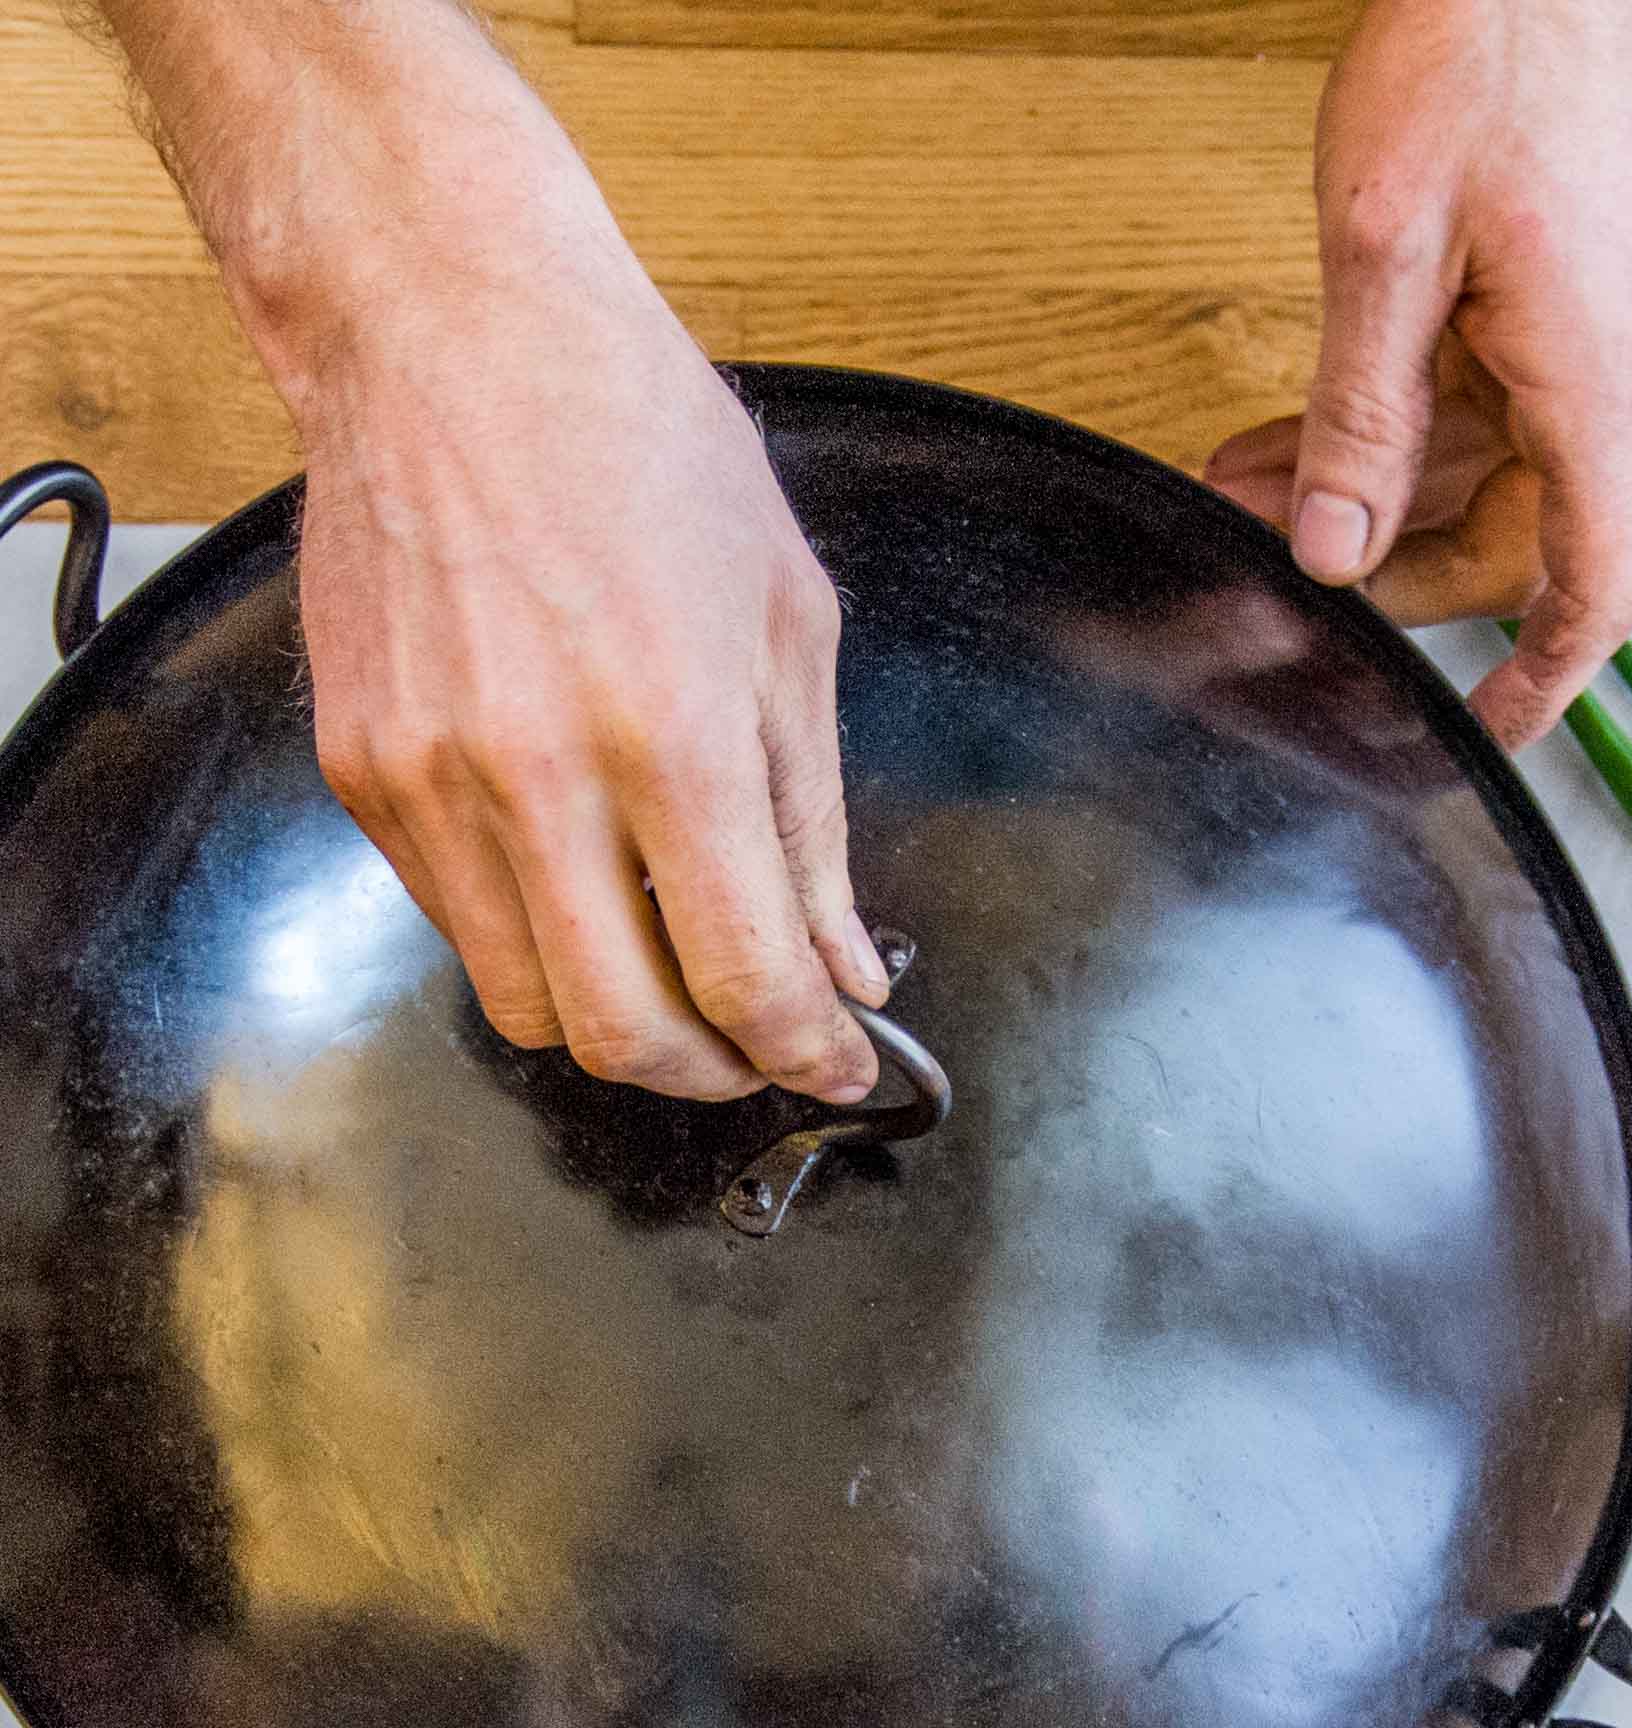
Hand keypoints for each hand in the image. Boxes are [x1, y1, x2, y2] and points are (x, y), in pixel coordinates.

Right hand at [93, 0, 885, 1103]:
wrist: (447, 325)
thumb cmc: (636, 440)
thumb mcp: (789, 624)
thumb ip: (816, 825)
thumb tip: (845, 966)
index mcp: (673, 737)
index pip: (747, 980)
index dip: (807, 1055)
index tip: (840, 1068)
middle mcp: (538, 775)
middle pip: (625, 1035)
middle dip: (713, 1074)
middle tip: (759, 1050)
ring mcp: (432, 779)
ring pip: (526, 1006)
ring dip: (617, 1026)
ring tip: (678, 980)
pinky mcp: (362, 770)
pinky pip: (457, 927)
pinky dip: (536, 947)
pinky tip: (589, 891)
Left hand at [1202, 0, 1631, 749]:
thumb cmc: (1491, 45)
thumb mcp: (1386, 246)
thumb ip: (1358, 416)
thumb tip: (1330, 551)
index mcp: (1591, 389)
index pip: (1591, 592)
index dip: (1540, 684)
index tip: (1482, 740)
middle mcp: (1606, 379)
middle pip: (1506, 539)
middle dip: (1382, 566)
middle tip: (1267, 575)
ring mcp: (1582, 337)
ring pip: (1472, 468)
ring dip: (1362, 490)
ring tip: (1243, 489)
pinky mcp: (1553, 296)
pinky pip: (1469, 398)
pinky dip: (1383, 424)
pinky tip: (1291, 434)